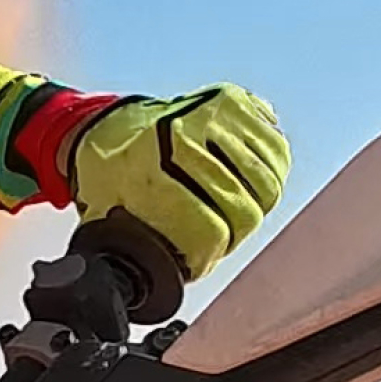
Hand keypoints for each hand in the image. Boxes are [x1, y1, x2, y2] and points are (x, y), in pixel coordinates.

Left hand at [68, 84, 288, 278]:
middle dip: (233, 234)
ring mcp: (211, 112)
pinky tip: (247, 179)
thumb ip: (133, 250)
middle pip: (245, 209)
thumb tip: (163, 282)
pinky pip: (276, 150)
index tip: (200, 261)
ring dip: (253, 204)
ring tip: (230, 210)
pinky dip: (269, 171)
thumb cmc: (109, 176)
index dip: (208, 255)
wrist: (108, 126)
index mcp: (147, 167)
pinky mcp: (232, 99)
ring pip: (268, 182)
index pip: (208, 230)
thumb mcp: (104, 219)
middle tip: (217, 237)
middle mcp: (182, 133)